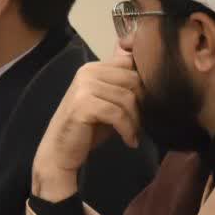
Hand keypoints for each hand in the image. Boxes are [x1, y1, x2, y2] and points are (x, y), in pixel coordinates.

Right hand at [32, 54, 142, 201]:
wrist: (60, 151)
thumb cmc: (87, 129)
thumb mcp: (108, 102)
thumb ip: (123, 88)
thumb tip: (154, 81)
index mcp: (93, 68)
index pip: (129, 63)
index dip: (142, 85)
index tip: (142, 106)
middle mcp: (87, 72)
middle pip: (133, 80)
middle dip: (141, 104)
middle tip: (138, 124)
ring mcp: (83, 87)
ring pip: (127, 98)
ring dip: (135, 121)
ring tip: (132, 134)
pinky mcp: (83, 105)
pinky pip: (118, 114)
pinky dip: (128, 130)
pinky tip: (128, 141)